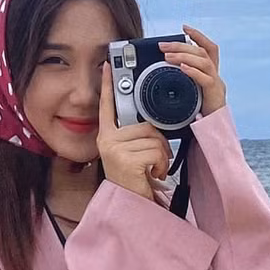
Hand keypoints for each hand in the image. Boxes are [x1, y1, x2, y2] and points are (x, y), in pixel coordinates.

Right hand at [98, 61, 171, 199]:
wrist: (131, 205)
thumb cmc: (135, 179)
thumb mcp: (132, 153)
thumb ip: (136, 136)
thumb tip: (150, 123)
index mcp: (108, 136)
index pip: (108, 106)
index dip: (108, 85)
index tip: (107, 65)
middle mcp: (107, 141)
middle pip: (145, 125)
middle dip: (158, 142)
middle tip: (152, 160)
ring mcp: (115, 150)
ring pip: (154, 138)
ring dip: (161, 156)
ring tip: (151, 169)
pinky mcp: (126, 160)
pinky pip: (156, 151)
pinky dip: (162, 164)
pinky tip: (152, 174)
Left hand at [159, 24, 226, 115]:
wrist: (212, 134)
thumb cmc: (198, 117)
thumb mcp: (188, 95)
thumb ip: (181, 83)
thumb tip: (163, 71)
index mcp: (210, 74)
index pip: (208, 49)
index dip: (198, 36)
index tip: (185, 27)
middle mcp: (216, 76)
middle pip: (202, 52)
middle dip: (182, 45)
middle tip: (163, 46)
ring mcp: (217, 85)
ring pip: (204, 62)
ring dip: (184, 56)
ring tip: (168, 56)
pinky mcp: (215, 95)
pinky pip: (206, 79)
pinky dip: (193, 72)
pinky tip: (181, 68)